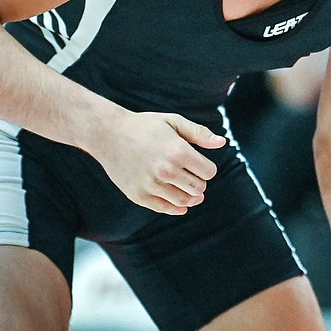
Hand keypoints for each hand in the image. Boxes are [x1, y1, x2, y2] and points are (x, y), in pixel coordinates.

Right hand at [88, 110, 225, 214]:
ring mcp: (151, 185)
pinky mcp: (138, 195)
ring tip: (187, 188)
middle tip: (192, 176)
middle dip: (199, 183)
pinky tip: (179, 203)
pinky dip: (176, 208)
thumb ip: (199, 133)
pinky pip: (165, 208)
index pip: (209, 172)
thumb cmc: (145, 126)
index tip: (199, 164)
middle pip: (198, 188)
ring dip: (190, 196)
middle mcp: (165, 170)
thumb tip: (222, 143)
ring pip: (184, 201)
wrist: (108, 134)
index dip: (207, 168)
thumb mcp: (174, 122)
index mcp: (178, 151)